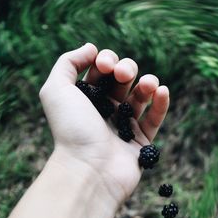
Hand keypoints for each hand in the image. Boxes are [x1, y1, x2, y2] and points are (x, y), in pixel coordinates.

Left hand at [39, 43, 169, 203]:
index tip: (104, 65)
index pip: (101, 70)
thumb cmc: (71, 129)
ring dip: (147, 83)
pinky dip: (161, 103)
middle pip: (123, 80)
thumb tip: (91, 47)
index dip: (106, 61)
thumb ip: (68, 62)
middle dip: (126, 69)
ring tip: (149, 83)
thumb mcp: (56, 89)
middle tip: (123, 74)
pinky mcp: (140, 142)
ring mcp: (123, 126)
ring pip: (141, 96)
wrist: (88, 169)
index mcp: (85, 99)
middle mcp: (104, 110)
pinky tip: (162, 90)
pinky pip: (154, 118)